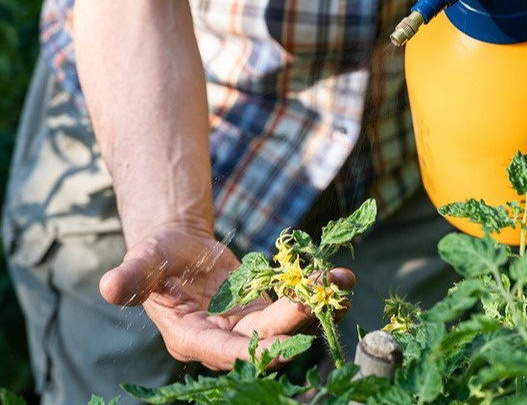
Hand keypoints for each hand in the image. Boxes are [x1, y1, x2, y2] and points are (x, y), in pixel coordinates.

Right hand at [99, 228, 355, 370]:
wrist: (179, 249)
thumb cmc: (157, 256)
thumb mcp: (143, 261)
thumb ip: (132, 277)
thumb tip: (107, 287)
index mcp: (191, 336)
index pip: (224, 352)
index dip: (254, 351)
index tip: (285, 346)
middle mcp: (223, 339)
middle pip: (264, 336)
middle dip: (295, 321)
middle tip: (324, 300)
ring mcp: (247, 325)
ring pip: (286, 322)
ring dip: (316, 305)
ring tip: (343, 284)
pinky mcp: (264, 310)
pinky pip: (293, 305)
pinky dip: (316, 291)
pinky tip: (340, 278)